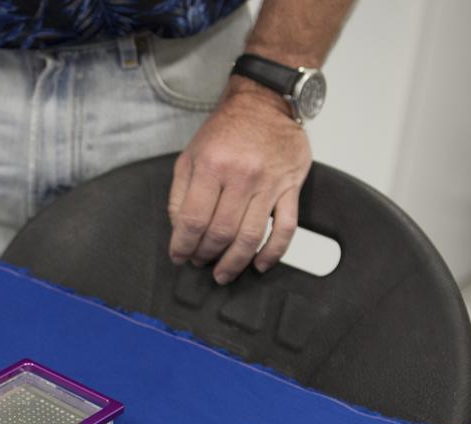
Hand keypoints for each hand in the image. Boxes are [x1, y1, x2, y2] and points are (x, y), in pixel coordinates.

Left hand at [167, 78, 311, 283]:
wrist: (264, 102)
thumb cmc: (225, 130)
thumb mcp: (190, 156)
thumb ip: (180, 194)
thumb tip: (180, 231)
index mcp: (211, 166)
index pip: (192, 220)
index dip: (183, 246)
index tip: (179, 257)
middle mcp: (240, 176)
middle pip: (220, 233)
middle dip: (205, 255)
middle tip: (200, 262)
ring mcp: (268, 183)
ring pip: (250, 236)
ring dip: (234, 262)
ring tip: (223, 274)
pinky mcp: (291, 187)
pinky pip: (285, 228)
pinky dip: (273, 252)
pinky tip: (260, 265)